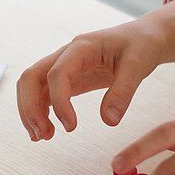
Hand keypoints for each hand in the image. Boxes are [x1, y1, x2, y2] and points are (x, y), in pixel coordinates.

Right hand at [16, 19, 167, 140]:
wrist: (143, 37)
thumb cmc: (141, 46)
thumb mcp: (138, 66)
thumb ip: (123, 93)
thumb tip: (109, 121)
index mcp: (82, 47)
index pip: (57, 73)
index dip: (59, 101)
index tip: (70, 127)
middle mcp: (66, 55)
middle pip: (31, 77)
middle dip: (30, 107)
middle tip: (43, 135)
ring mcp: (63, 66)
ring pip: (31, 86)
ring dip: (30, 111)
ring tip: (43, 137)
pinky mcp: (67, 78)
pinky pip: (43, 93)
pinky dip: (39, 111)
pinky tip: (46, 130)